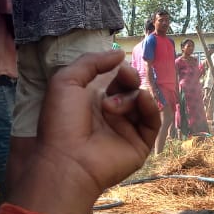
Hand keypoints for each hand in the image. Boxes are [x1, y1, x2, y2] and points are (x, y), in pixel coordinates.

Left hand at [33, 51, 159, 197]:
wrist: (68, 159)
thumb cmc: (61, 121)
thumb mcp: (66, 81)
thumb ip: (91, 62)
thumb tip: (118, 54)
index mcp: (93, 102)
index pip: (116, 81)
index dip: (120, 71)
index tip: (118, 66)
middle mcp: (112, 115)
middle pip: (132, 89)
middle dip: (129, 78)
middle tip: (123, 78)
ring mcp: (126, 130)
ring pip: (142, 103)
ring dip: (132, 96)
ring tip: (113, 106)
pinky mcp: (139, 145)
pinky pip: (152, 122)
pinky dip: (150, 107)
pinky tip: (142, 101)